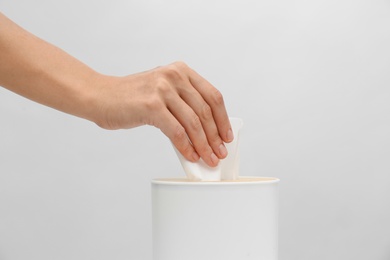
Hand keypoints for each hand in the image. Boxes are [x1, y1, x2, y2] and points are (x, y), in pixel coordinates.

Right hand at [94, 62, 232, 166]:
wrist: (100, 96)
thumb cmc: (131, 98)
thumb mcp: (162, 92)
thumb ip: (183, 104)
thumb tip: (205, 132)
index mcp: (181, 71)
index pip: (213, 96)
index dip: (223, 119)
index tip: (227, 136)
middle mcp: (174, 76)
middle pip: (205, 111)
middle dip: (215, 137)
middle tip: (220, 153)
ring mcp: (162, 89)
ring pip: (193, 123)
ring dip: (204, 145)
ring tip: (208, 159)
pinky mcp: (151, 105)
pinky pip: (177, 131)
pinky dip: (186, 147)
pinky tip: (191, 156)